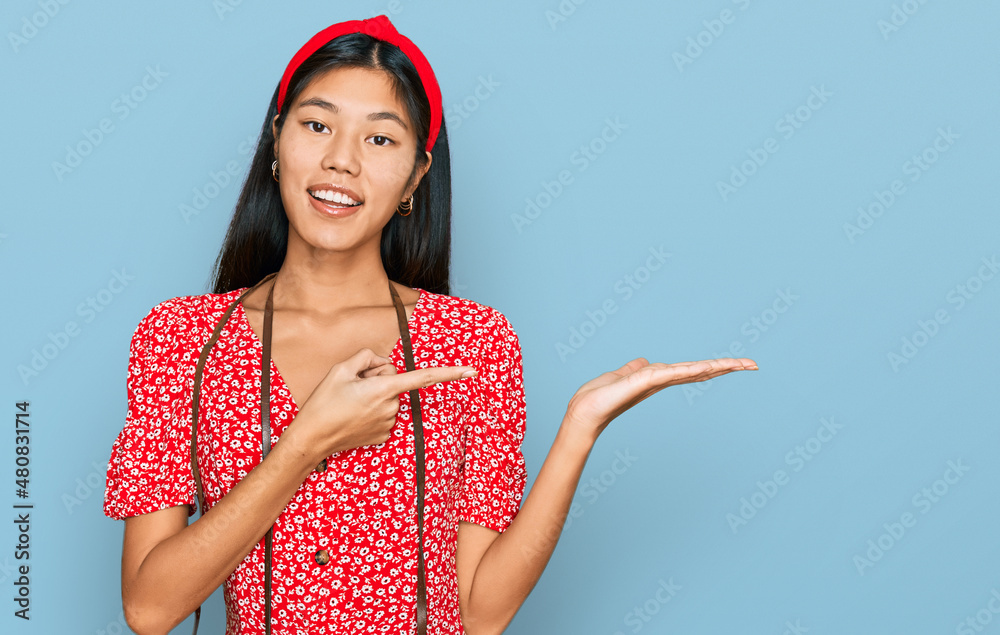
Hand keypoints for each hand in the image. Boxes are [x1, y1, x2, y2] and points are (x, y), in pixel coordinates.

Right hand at [287, 348, 476, 458]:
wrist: (312, 439)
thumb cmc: (323, 403)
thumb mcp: (340, 369)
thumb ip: (367, 357)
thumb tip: (382, 364)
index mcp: (384, 389)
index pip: (424, 378)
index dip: (450, 373)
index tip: (472, 371)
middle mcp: (392, 407)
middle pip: (394, 380)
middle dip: (377, 378)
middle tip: (352, 387)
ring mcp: (389, 423)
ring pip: (389, 397)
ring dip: (373, 395)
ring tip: (350, 404)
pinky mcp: (384, 435)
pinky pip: (384, 412)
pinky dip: (372, 410)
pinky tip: (354, 415)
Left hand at [564, 357, 757, 440]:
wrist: (583, 412)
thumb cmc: (599, 398)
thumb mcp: (621, 377)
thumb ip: (634, 370)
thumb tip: (644, 363)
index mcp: (658, 378)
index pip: (692, 370)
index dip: (714, 367)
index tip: (738, 364)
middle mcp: (661, 381)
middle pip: (700, 372)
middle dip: (726, 368)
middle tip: (753, 365)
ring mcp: (654, 383)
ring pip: (691, 371)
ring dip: (716, 367)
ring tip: (740, 364)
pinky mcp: (643, 383)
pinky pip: (670, 373)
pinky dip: (689, 369)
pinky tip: (706, 367)